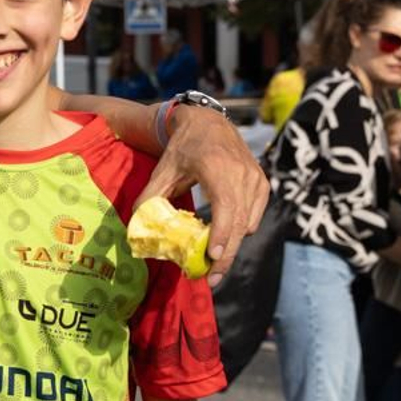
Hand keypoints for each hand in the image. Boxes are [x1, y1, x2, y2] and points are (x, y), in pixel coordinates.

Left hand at [137, 106, 269, 288]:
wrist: (209, 123)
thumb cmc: (184, 146)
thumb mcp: (164, 168)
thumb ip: (151, 195)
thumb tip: (137, 224)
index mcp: (217, 168)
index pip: (225, 207)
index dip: (221, 235)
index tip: (212, 258)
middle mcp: (242, 173)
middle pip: (239, 224)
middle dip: (226, 255)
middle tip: (211, 278)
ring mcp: (256, 179)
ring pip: (248, 224)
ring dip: (231, 245)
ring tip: (211, 260)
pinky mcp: (262, 184)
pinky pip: (253, 217)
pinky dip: (239, 230)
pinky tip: (221, 236)